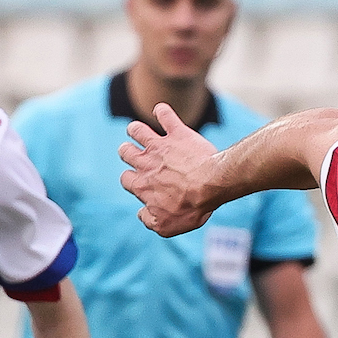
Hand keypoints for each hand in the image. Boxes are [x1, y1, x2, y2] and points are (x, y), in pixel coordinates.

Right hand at [119, 103, 222, 235]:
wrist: (211, 185)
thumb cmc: (192, 206)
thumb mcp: (167, 226)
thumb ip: (149, 221)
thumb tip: (141, 213)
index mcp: (142, 185)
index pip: (126, 179)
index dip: (132, 180)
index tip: (142, 183)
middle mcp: (146, 163)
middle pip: (125, 152)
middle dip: (128, 152)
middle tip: (138, 155)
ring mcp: (161, 146)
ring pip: (137, 130)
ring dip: (136, 130)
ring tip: (141, 133)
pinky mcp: (177, 133)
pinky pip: (165, 114)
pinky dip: (162, 111)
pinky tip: (162, 113)